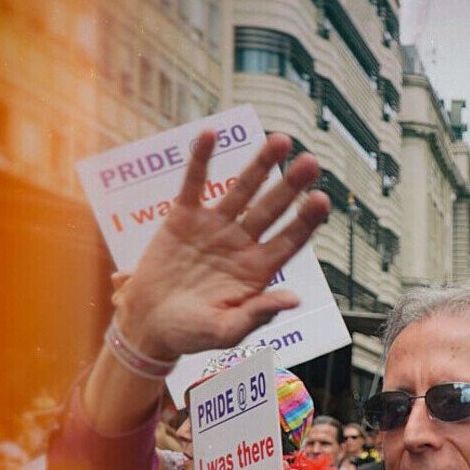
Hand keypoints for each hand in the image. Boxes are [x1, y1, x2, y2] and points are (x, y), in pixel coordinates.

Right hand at [114, 132, 329, 360]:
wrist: (148, 325)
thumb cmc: (191, 334)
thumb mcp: (225, 331)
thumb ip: (257, 315)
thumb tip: (294, 299)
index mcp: (258, 270)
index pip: (290, 241)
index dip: (306, 221)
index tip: (322, 200)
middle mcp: (242, 243)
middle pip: (272, 209)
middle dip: (291, 186)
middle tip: (312, 162)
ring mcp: (214, 227)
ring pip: (242, 190)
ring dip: (260, 165)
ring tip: (280, 140)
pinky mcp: (182, 218)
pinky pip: (192, 184)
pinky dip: (200, 160)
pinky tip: (210, 135)